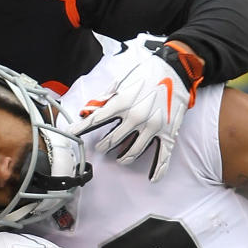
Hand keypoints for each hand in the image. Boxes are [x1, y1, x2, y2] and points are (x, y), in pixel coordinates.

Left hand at [71, 36, 203, 181]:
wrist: (176, 69)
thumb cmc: (147, 73)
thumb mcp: (122, 81)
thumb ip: (104, 97)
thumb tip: (87, 110)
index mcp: (122, 102)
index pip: (95, 120)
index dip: (80, 129)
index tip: (71, 135)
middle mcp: (136, 117)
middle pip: (112, 140)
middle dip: (104, 145)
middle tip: (101, 147)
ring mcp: (152, 127)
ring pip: (133, 152)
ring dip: (123, 158)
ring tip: (119, 159)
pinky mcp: (168, 132)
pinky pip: (163, 155)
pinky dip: (158, 169)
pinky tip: (153, 178)